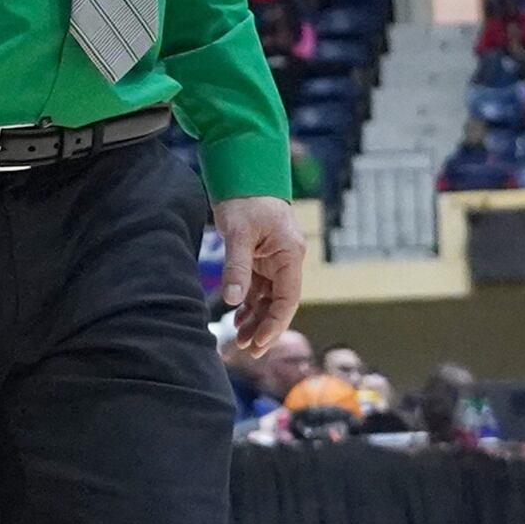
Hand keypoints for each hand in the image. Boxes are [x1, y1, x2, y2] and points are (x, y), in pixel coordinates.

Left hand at [216, 195, 304, 349]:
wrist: (244, 173)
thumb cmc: (245, 200)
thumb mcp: (238, 233)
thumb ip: (237, 267)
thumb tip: (234, 301)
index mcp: (290, 255)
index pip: (288, 299)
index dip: (275, 324)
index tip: (259, 344)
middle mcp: (287, 260)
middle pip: (280, 302)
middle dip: (265, 327)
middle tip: (247, 349)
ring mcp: (275, 260)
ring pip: (269, 297)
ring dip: (256, 318)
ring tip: (239, 339)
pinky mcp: (262, 258)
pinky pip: (259, 287)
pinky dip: (249, 304)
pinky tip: (237, 318)